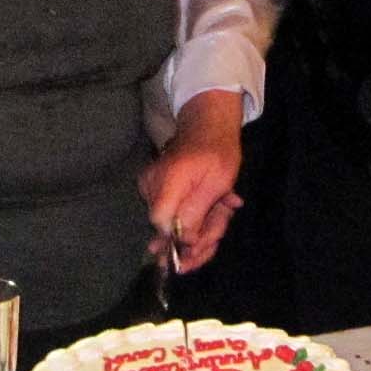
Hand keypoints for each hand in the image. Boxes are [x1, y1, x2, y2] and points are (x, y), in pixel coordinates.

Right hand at [140, 89, 244, 273]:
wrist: (206, 128)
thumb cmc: (217, 152)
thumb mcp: (217, 182)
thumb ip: (197, 212)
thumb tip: (183, 241)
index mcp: (169, 180)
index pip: (161, 221)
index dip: (178, 238)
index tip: (197, 243)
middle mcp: (152, 185)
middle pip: (166, 228)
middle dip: (195, 240)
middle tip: (216, 238)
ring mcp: (150, 187)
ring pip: (171, 224)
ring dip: (200, 228)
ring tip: (220, 215)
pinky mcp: (152, 190)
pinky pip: (171, 213)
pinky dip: (194, 218)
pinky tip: (212, 211)